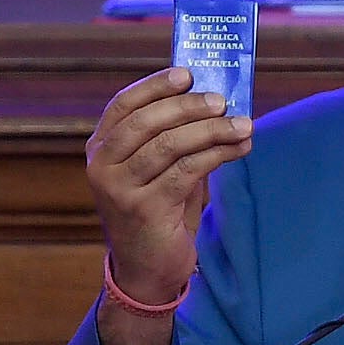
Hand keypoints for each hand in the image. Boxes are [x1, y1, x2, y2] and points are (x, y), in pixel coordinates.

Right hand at [85, 69, 251, 344]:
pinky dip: (217, 155)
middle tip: (223, 101)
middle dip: (188, 106)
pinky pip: (186, 171)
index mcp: (101, 148)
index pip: (124, 105)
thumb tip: (216, 101)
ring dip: (212, 131)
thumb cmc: (158, 211)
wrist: (147, 270)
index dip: (155, 85)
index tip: (188, 74)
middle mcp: (102, 166)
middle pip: (147, 121)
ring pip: (170, 145)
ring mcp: (120, 189)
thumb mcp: (159, 169)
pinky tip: (239, 149)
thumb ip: (176, 136)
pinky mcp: (144, 209)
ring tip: (243, 125)